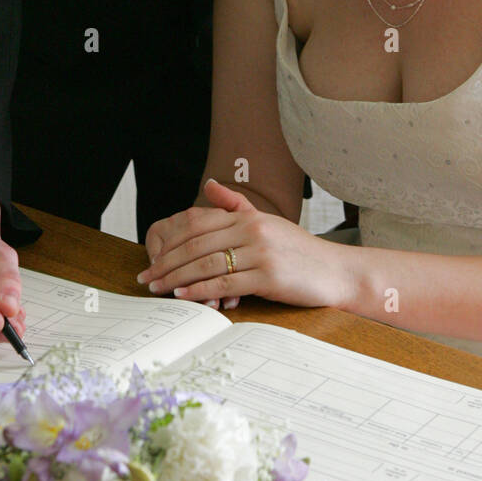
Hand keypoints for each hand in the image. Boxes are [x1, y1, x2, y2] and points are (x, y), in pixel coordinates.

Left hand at [138, 178, 349, 309]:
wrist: (335, 271)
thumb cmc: (298, 251)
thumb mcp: (267, 222)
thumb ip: (236, 205)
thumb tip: (210, 185)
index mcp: (249, 217)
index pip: (198, 225)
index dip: (171, 242)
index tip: (152, 258)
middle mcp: (252, 230)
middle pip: (197, 245)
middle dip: (167, 262)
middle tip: (146, 278)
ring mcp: (261, 252)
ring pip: (207, 264)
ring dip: (177, 278)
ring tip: (158, 289)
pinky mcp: (268, 276)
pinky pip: (225, 283)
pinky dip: (200, 290)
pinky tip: (183, 295)